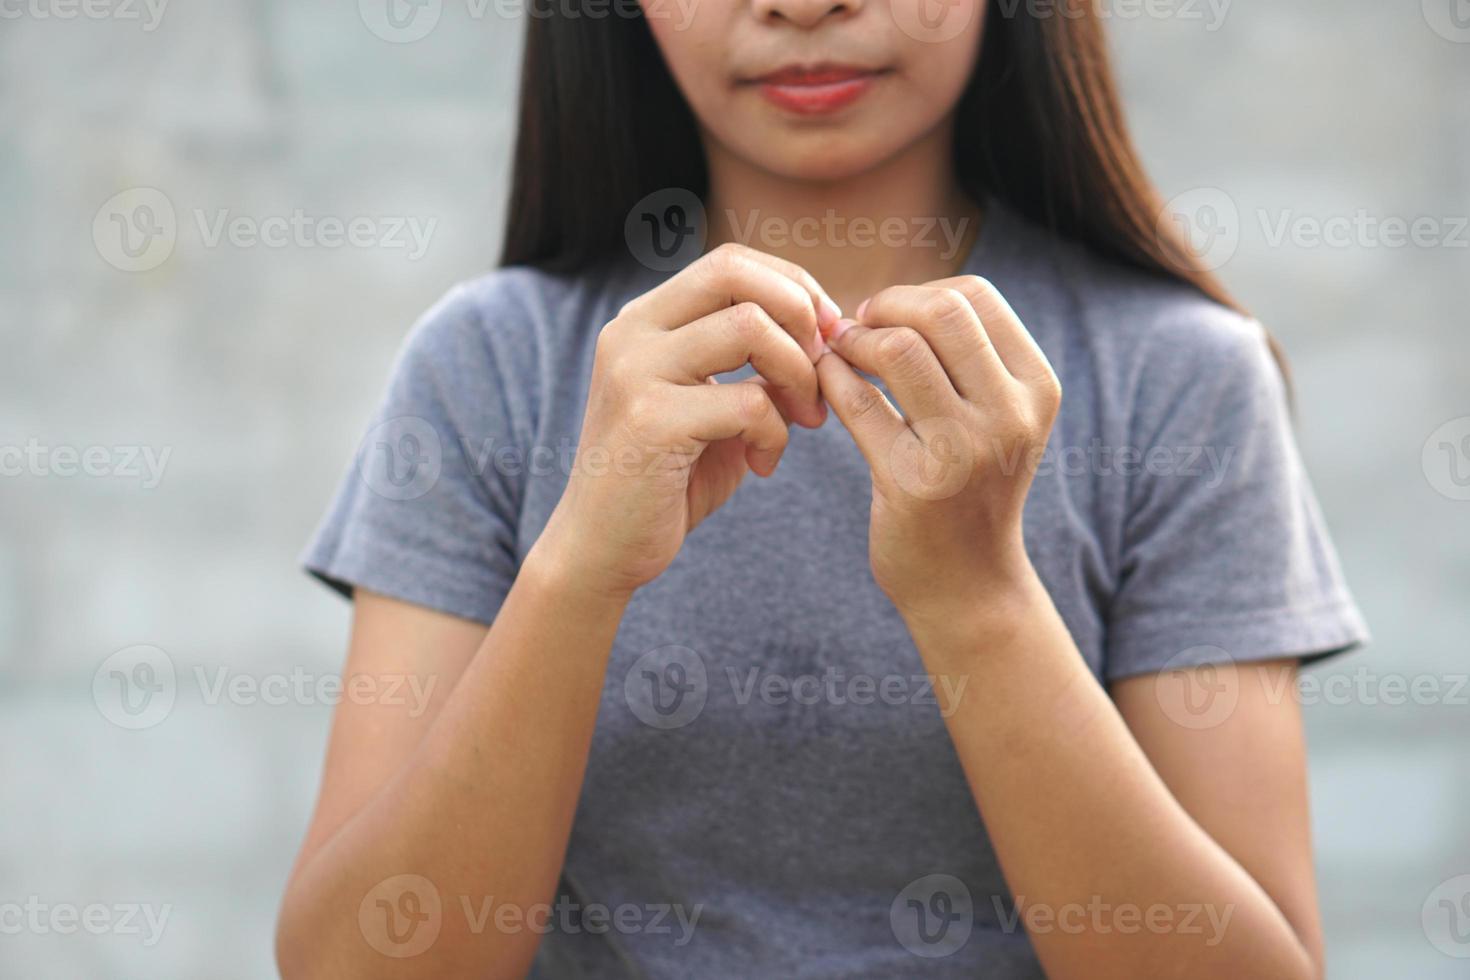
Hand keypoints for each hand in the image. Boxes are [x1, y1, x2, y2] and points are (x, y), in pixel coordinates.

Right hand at [535, 243, 838, 599]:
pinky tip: (765, 464)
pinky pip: (748, 401)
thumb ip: (755, 368)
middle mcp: (632, 332)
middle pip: (737, 274)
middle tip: (823, 368)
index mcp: (645, 320)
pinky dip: (776, 432)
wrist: (602, 549)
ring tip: (804, 419)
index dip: (792, 286)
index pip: (731, 262)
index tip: (826, 334)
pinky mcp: (650, 420)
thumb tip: (825, 335)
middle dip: (800, 314)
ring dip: (798, 374)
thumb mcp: (715, 408)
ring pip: (750, 328)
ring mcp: (635, 372)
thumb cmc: (666, 480)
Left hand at [816, 276, 1060, 626]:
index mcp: (1036, 386)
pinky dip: (832, 380)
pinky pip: (859, 402)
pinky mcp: (914, 483)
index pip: (975, 296)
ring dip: (854, 342)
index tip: (886, 316)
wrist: (968, 585)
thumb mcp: (996, 418)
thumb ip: (965, 357)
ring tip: (838, 355)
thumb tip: (891, 296)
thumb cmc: (970, 487)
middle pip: (940, 311)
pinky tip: (824, 386)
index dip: (918, 292)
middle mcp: (1011, 414)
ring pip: (898, 349)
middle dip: (885, 307)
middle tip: (856, 328)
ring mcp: (965, 450)